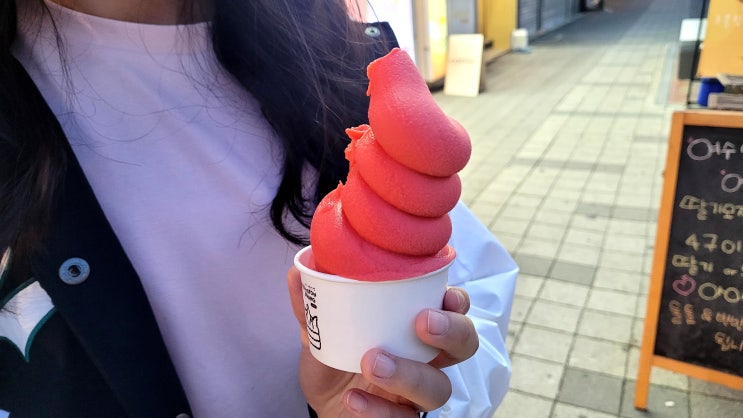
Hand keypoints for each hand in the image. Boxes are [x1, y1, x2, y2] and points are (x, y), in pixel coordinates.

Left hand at [287, 267, 478, 416]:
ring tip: (372, 361)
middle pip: (465, 344)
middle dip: (452, 332)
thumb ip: (311, 305)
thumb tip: (297, 271)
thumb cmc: (334, 360)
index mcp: (414, 326)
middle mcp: (426, 358)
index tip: (443, 296)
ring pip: (440, 388)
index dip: (457, 302)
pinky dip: (378, 410)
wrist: (322, 405)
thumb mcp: (318, 331)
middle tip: (422, 324)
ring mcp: (417, 394)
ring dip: (409, 373)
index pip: (454, 308)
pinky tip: (353, 399)